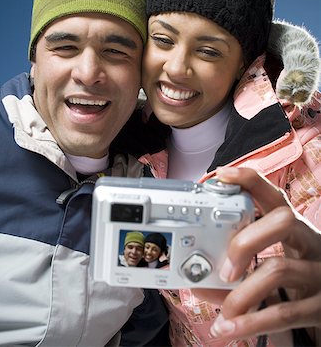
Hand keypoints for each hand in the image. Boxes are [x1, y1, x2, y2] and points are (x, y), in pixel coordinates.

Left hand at [208, 168, 320, 340]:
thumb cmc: (295, 276)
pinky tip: (231, 329)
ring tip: (225, 310)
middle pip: (282, 221)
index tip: (222, 175)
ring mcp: (319, 272)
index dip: (250, 181)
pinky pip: (286, 312)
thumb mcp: (273, 262)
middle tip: (223, 269)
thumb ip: (237, 268)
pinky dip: (252, 322)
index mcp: (295, 227)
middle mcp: (311, 242)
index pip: (275, 196)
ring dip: (243, 292)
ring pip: (280, 269)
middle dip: (246, 240)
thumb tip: (197, 282)